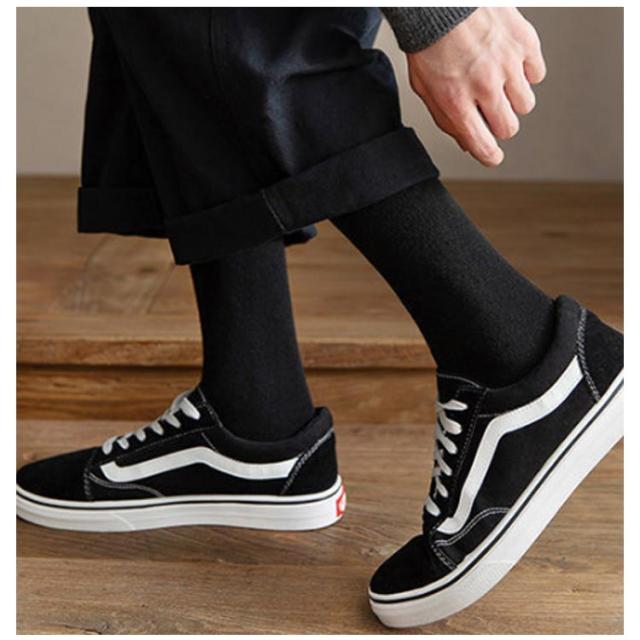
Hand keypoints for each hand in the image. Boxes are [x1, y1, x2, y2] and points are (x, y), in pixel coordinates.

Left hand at [407, 8, 545, 166]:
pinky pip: (537, 74)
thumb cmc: (429, 44)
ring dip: (513, 100)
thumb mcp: (426, 89)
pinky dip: (526, 74)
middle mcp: (484, 86)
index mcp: (456, 101)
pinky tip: (510, 65)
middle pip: (509, 128)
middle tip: (491, 111)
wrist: (440, 4)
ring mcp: (507, 64)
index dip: (490, 156)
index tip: (493, 156)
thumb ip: (447, 119)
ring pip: (526, 104)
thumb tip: (468, 144)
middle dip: (500, 125)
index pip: (483, 145)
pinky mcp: (523, 43)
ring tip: (499, 83)